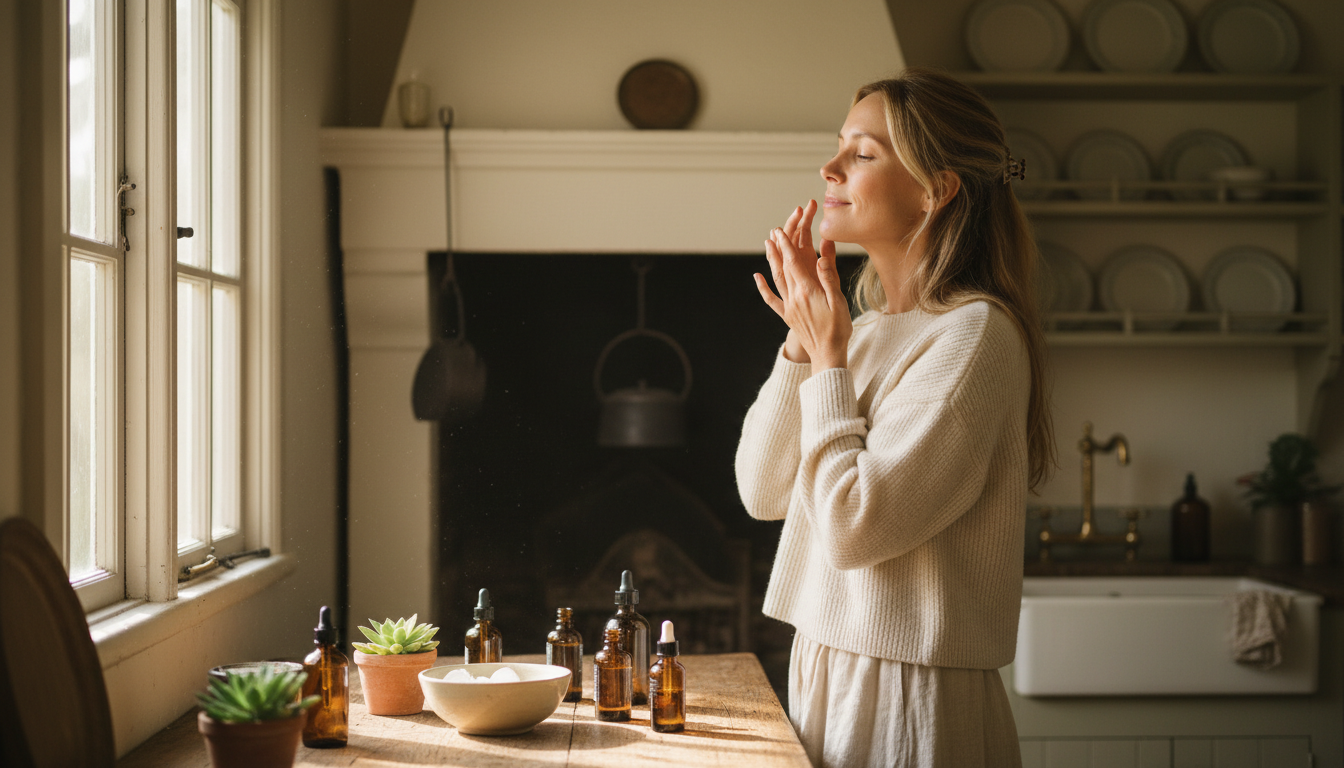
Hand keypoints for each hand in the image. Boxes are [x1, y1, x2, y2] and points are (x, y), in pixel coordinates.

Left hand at [753, 200, 851, 369]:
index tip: (780, 230)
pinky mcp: (787, 316)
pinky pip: (772, 300)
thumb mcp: (838, 300)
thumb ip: (829, 276)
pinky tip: (757, 277)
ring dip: (771, 261)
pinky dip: (763, 287)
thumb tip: (822, 254)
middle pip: (783, 267)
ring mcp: (789, 307)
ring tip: (767, 245)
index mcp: (807, 291)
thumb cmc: (837, 328)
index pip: (793, 262)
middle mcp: (794, 297)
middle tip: (773, 232)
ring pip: (776, 279)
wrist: (827, 355)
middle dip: (778, 247)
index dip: (786, 244)